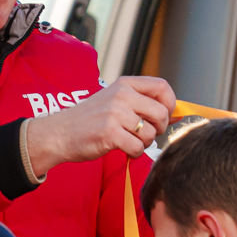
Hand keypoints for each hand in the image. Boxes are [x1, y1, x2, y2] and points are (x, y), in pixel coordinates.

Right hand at [25, 76, 176, 172]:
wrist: (59, 133)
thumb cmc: (89, 120)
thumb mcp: (115, 101)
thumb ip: (143, 104)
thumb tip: (177, 114)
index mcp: (125, 84)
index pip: (162, 87)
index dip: (170, 104)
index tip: (163, 116)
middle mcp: (122, 95)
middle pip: (161, 113)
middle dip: (159, 129)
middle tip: (145, 134)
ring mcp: (115, 113)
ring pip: (150, 133)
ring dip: (144, 143)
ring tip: (129, 140)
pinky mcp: (110, 133)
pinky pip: (138, 147)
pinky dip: (134, 153)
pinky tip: (123, 149)